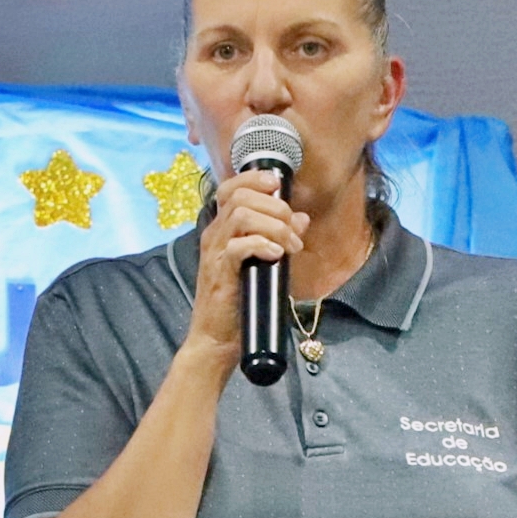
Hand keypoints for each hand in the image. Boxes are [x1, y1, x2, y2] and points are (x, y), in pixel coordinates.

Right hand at [183, 166, 306, 361]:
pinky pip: (240, 246)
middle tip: (293, 231)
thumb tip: (301, 218)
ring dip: (274, 226)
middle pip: (241, 197)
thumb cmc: (240, 301)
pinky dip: (263, 245)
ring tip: (289, 246)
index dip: (254, 179)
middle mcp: (215, 235)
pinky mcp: (220, 272)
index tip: (278, 185)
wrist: (217, 338)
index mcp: (222, 229)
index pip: (230, 188)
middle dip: (276, 207)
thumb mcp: (265, 263)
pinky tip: (276, 256)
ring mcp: (215, 253)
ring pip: (241, 215)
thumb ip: (280, 237)